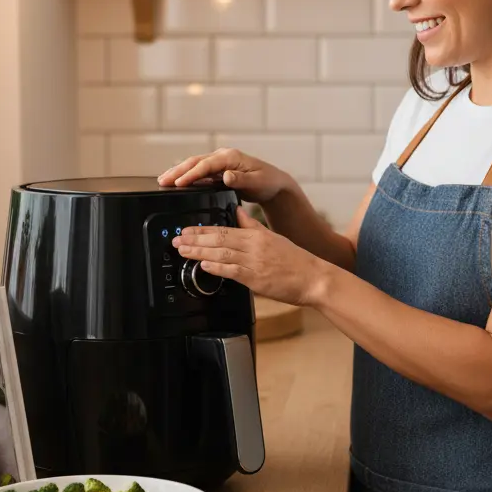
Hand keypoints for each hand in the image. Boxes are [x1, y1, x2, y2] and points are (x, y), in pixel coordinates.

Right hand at [158, 148, 291, 203]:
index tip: (179, 182)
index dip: (191, 174)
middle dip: (177, 171)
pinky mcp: (218, 170)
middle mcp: (223, 156)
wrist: (274, 183)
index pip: (206, 164)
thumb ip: (241, 179)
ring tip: (163, 180)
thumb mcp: (257, 182)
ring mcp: (220, 162)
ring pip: (194, 165)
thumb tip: (226, 175)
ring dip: (179, 172)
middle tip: (162, 181)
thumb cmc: (268, 182)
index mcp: (231, 157)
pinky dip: (187, 176)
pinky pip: (199, 171)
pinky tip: (177, 182)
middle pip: (195, 162)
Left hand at [173, 207, 326, 306]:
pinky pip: (233, 271)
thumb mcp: (272, 236)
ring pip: (222, 254)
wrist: (314, 278)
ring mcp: (255, 263)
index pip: (224, 228)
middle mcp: (254, 246)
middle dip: (195, 239)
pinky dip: (217, 267)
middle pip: (219, 239)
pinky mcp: (256, 280)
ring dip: (200, 252)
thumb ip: (252, 224)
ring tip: (183, 250)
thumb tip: (237, 211)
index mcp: (257, 235)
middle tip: (177, 238)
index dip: (202, 230)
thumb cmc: (295, 261)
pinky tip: (204, 265)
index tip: (186, 229)